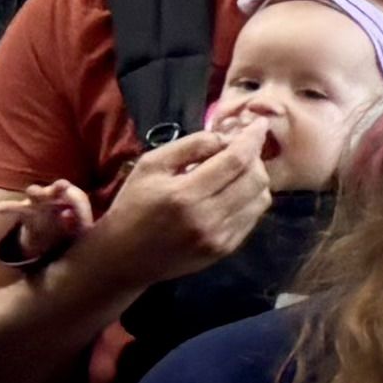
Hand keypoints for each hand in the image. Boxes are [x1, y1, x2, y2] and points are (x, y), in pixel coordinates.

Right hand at [0, 178, 95, 267]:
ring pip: (36, 193)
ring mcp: (39, 200)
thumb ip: (80, 224)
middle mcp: (56, 195)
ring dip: (36, 192)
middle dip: (59, 187)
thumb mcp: (81, 230)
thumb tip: (67, 215)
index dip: (77, 205)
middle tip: (62, 185)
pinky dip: (3, 208)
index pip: (78, 199)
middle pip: (58, 189)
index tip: (72, 213)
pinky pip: (12, 207)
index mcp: (74, 198)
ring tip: (32, 191)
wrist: (53, 232)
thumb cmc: (72, 227)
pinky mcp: (25, 209)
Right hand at [75, 128, 265, 285]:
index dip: (253, 138)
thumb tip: (226, 137)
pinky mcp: (224, 250)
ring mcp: (218, 238)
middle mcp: (207, 218)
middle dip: (255, 157)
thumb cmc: (132, 205)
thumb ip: (190, 146)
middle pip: (255, 179)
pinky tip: (234, 192)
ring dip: (256, 178)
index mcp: (185, 194)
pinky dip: (251, 199)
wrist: (121, 259)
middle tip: (243, 148)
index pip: (236, 160)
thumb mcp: (151, 166)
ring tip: (238, 170)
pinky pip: (253, 217)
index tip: (260, 124)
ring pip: (260, 199)